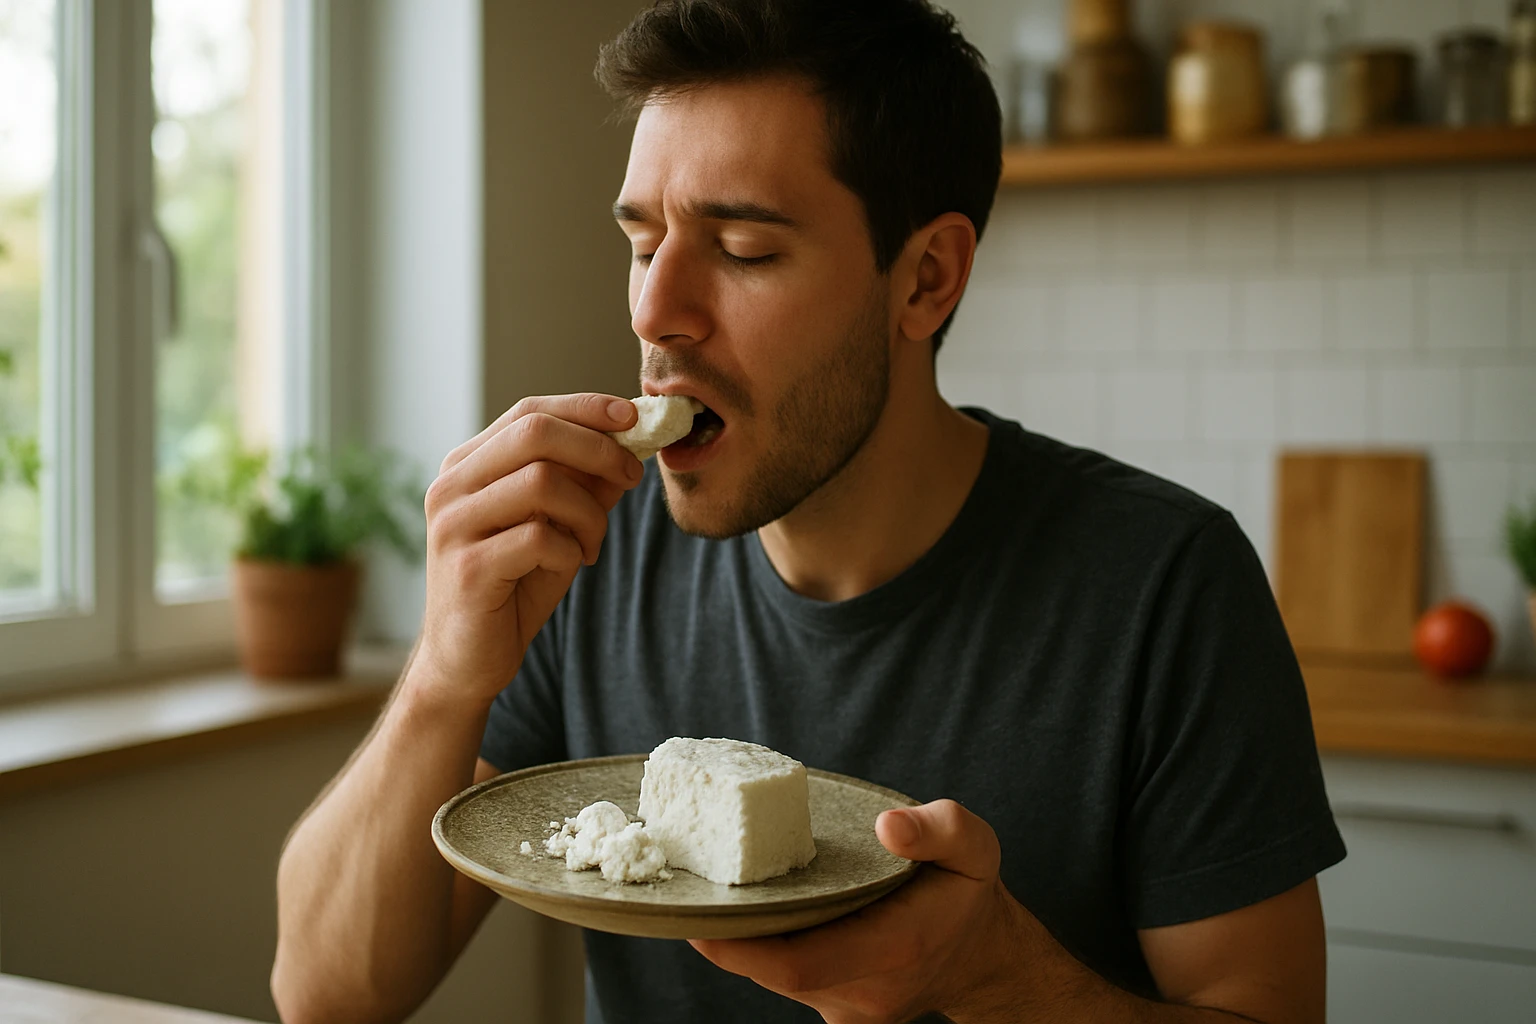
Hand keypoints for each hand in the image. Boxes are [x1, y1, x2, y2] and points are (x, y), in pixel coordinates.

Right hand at [413, 394, 643, 703]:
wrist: (467, 661)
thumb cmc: (513, 587)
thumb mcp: (557, 526)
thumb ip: (585, 485)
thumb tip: (632, 443)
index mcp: (467, 466)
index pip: (529, 412)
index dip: (585, 409)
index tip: (632, 417)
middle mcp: (450, 486)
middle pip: (534, 433)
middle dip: (598, 449)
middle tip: (632, 476)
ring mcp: (453, 525)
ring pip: (542, 482)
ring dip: (588, 513)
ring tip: (592, 544)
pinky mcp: (468, 567)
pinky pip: (540, 537)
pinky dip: (571, 550)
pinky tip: (569, 566)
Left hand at [691, 800, 1033, 1023]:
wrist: (985, 958)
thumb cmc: (968, 894)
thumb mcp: (974, 848)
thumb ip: (940, 829)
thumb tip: (889, 827)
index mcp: (894, 949)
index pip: (796, 963)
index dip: (739, 945)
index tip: (697, 917)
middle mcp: (865, 992)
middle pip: (772, 970)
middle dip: (728, 933)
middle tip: (691, 888)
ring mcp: (848, 1011)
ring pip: (775, 977)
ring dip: (744, 939)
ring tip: (715, 892)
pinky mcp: (838, 1011)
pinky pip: (786, 981)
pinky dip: (763, 949)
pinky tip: (752, 914)